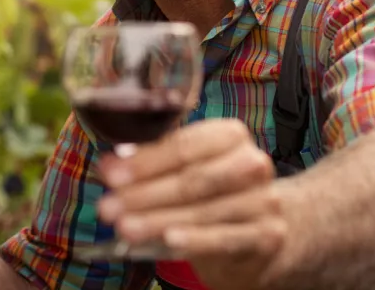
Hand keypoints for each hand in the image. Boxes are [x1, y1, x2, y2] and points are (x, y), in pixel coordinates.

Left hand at [96, 119, 288, 289]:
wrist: (265, 226)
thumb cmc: (213, 189)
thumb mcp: (187, 166)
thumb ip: (153, 161)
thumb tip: (112, 165)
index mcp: (229, 135)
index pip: (183, 146)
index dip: (143, 161)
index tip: (110, 174)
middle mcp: (251, 164)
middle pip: (191, 179)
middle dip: (143, 194)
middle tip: (108, 207)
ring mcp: (263, 201)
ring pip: (202, 211)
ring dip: (157, 220)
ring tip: (124, 227)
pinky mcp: (266, 235)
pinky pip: (224, 238)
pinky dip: (194, 239)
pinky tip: (168, 240)